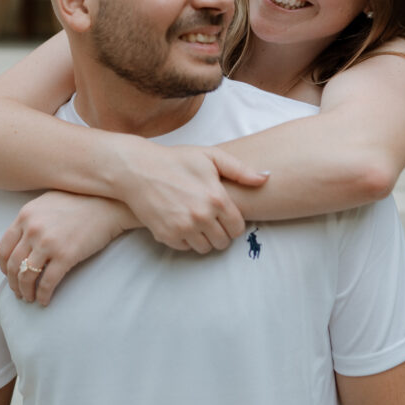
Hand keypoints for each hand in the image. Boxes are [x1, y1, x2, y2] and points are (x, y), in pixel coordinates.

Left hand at [0, 191, 133, 304]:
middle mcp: (33, 228)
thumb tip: (19, 239)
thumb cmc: (81, 200)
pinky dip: (43, 295)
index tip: (9, 275)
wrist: (109, 203)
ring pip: (26, 277)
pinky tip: (45, 301)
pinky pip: (47, 283)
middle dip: (14, 283)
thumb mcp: (48, 202)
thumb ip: (31, 217)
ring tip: (30, 298)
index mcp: (26, 215)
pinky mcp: (66, 255)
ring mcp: (48, 242)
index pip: (3, 248)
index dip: (3, 267)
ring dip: (26, 292)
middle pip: (13, 265)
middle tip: (19, 292)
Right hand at [119, 142, 268, 252]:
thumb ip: (240, 169)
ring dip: (204, 238)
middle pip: (224, 242)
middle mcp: (202, 216)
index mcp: (216, 198)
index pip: (238, 228)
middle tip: (210, 218)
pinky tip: (181, 222)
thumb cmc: (176, 160)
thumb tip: (266, 178)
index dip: (233, 223)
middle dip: (220, 232)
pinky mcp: (167, 235)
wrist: (139, 169)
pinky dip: (186, 239)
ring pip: (206, 248)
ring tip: (196, 221)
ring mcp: (184, 228)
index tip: (224, 215)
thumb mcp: (210, 156)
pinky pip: (186, 248)